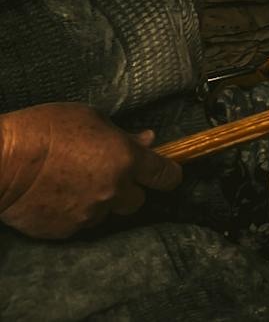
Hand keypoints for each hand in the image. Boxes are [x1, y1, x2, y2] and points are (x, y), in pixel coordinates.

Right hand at [0, 103, 180, 237]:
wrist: (2, 162)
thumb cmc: (44, 130)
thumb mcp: (90, 119)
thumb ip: (123, 135)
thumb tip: (147, 140)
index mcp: (125, 159)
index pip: (165, 175)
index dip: (169, 175)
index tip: (167, 174)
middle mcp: (113, 190)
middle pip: (137, 200)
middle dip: (128, 189)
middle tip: (108, 175)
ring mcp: (90, 214)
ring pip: (108, 213)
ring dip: (100, 202)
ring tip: (74, 184)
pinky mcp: (66, 231)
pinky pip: (81, 224)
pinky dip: (75, 214)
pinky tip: (58, 197)